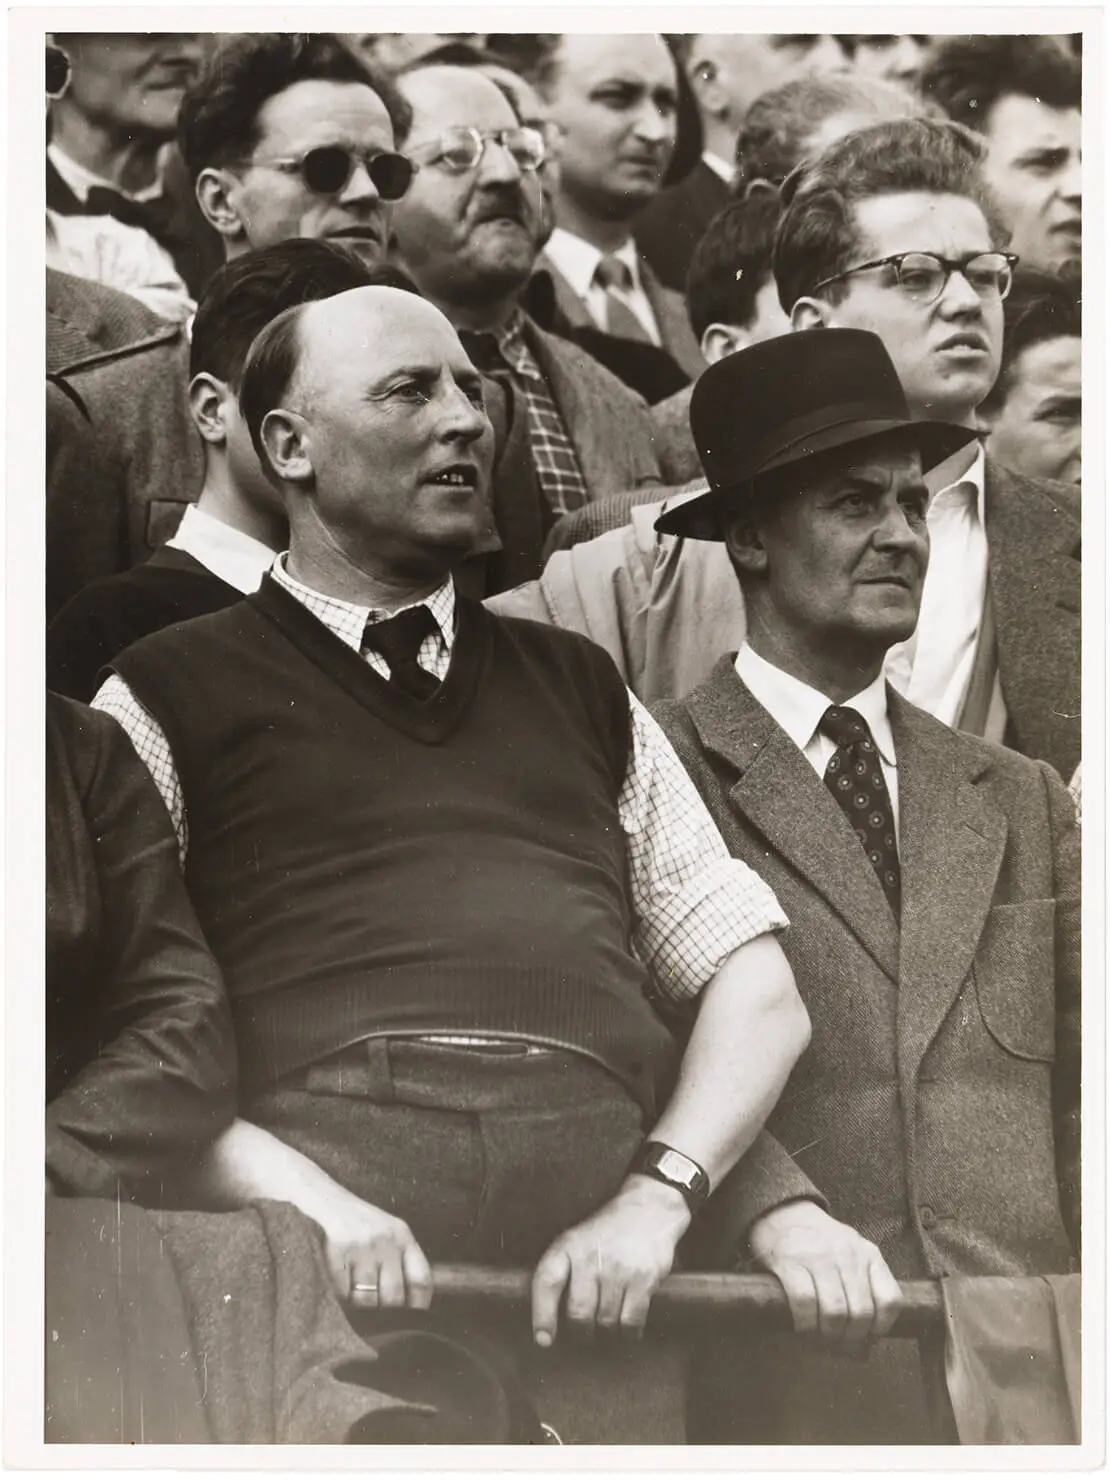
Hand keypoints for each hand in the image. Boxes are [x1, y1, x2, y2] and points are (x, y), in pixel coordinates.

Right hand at [308, 1181, 432, 1313]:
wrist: (324, 1199)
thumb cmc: (359, 1223)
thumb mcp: (388, 1232)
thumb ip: (401, 1260)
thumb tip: (413, 1306)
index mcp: (403, 1236)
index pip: (421, 1278)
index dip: (419, 1306)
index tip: (412, 1319)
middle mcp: (385, 1240)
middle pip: (393, 1296)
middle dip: (386, 1312)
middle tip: (377, 1314)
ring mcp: (361, 1246)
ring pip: (367, 1299)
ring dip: (361, 1307)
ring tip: (356, 1299)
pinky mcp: (336, 1252)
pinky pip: (343, 1293)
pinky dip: (341, 1298)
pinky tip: (340, 1288)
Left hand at [530, 1175, 690, 1346]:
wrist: (648, 1209)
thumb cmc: (606, 1232)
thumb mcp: (577, 1239)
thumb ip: (563, 1271)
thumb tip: (548, 1321)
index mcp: (569, 1246)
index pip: (547, 1282)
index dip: (542, 1315)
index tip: (544, 1339)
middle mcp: (591, 1257)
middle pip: (579, 1313)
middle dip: (581, 1332)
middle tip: (584, 1335)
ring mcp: (618, 1269)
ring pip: (606, 1321)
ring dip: (606, 1332)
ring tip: (608, 1326)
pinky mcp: (643, 1279)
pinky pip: (631, 1321)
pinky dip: (629, 1332)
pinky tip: (628, 1329)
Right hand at [747, 1199, 902, 1348]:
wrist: (783, 1210)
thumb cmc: (820, 1242)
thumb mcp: (852, 1253)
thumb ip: (863, 1285)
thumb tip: (868, 1339)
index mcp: (869, 1254)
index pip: (891, 1300)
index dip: (880, 1329)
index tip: (866, 1339)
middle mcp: (848, 1254)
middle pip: (860, 1313)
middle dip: (849, 1339)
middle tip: (838, 1347)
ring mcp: (819, 1257)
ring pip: (835, 1312)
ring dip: (827, 1336)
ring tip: (820, 1341)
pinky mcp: (790, 1262)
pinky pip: (805, 1303)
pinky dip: (805, 1324)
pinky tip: (803, 1328)